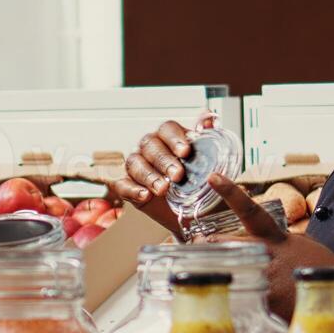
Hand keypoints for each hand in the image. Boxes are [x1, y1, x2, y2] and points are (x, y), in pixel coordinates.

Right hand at [118, 116, 213, 233]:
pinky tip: (144, 195)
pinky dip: (132, 190)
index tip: (186, 152)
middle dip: (164, 160)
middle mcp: (152, 149)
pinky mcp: (128, 187)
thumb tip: (208, 119)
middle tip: (177, 175)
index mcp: (171, 139)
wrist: (195, 213)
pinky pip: (122, 185)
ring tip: (163, 189)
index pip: (168, 129)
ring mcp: (138, 167)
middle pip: (150, 144)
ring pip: (135, 163)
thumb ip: (209, 138)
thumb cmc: (200, 185)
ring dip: (149, 176)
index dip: (175, 139)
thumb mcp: (211, 163)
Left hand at [205, 173, 333, 319]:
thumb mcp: (304, 249)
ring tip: (197, 275)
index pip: (251, 210)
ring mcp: (265, 277)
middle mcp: (268, 254)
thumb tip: (270, 248)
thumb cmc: (326, 272)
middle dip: (205, 244)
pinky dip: (230, 300)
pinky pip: (238, 298)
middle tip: (191, 245)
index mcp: (277, 239)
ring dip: (212, 271)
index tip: (213, 177)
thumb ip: (282, 246)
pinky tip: (221, 305)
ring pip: (226, 269)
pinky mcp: (266, 300)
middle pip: (226, 242)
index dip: (230, 192)